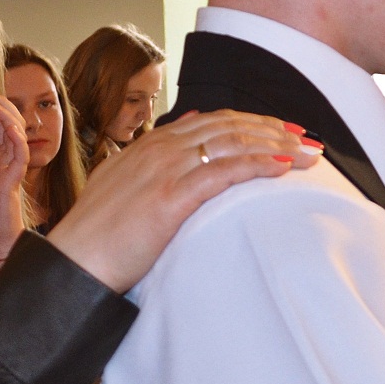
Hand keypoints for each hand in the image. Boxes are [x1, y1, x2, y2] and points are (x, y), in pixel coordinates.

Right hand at [46, 110, 314, 291]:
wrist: (75, 262)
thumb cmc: (100, 235)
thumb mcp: (125, 184)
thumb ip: (154, 159)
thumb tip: (188, 131)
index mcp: (151, 145)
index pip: (214, 121)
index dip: (253, 123)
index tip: (284, 129)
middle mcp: (161, 148)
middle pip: (230, 126)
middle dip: (274, 129)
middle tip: (309, 138)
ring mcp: (166, 169)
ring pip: (233, 143)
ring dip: (277, 144)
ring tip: (309, 153)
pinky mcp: (171, 197)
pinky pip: (224, 172)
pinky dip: (258, 165)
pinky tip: (284, 167)